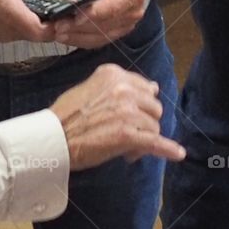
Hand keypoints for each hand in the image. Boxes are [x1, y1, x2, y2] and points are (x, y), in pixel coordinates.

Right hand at [0, 0, 57, 44]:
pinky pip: (23, 31)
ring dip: (45, 20)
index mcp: (11, 15)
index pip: (43, 32)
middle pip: (41, 35)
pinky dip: (33, 20)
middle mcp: (8, 31)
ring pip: (33, 34)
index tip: (67, 7)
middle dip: (56, 19)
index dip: (59, 24)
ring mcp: (4, 34)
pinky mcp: (1, 33)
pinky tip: (36, 4)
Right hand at [49, 63, 184, 169]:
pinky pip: (155, 142)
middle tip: (126, 135)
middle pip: (152, 107)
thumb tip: (154, 87)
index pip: (144, 88)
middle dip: (144, 122)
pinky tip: (177, 153)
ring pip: (153, 127)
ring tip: (124, 148)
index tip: (130, 116)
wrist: (52, 138)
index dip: (140, 105)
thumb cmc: (65, 116)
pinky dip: (168, 149)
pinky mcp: (128, 135)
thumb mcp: (89, 88)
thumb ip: (118, 86)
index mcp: (113, 74)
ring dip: (143, 139)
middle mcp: (123, 89)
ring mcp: (127, 112)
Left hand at [52, 0, 146, 48]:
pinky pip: (98, 40)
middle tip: (58, 25)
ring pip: (100, 37)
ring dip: (77, 37)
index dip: (92, 14)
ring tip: (58, 32)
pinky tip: (66, 37)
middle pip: (104, 25)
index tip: (75, 17)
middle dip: (79, 27)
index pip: (112, 7)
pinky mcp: (116, 32)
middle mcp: (133, 13)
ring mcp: (126, 25)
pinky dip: (80, 40)